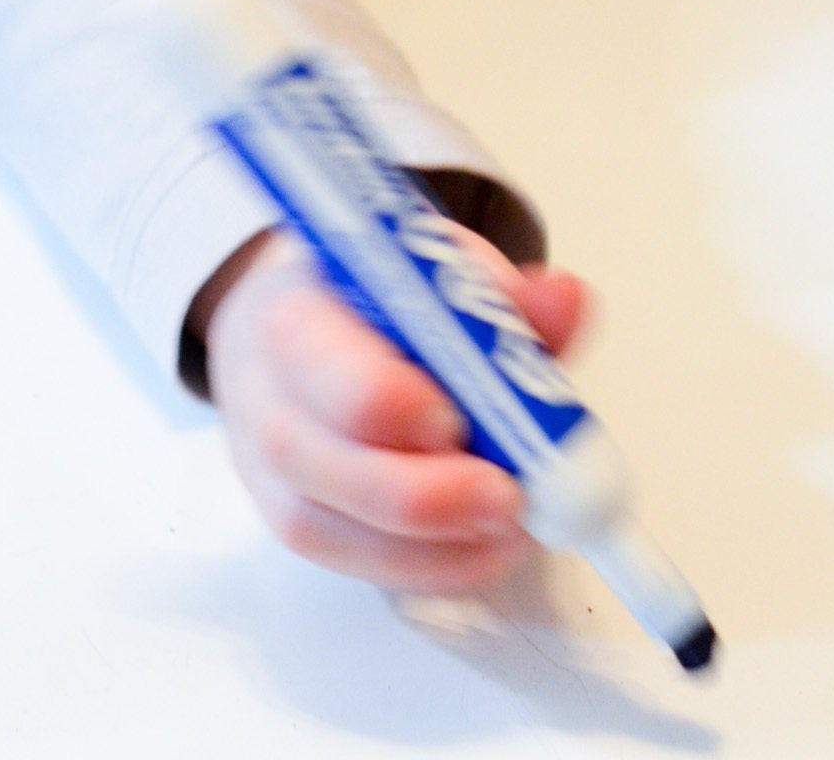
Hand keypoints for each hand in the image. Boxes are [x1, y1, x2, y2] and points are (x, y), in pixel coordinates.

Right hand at [198, 223, 589, 591]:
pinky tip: (485, 550)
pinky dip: (427, 566)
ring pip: (333, 529)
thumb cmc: (373, 294)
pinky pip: (351, 561)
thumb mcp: (434, 267)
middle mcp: (269, 397)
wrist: (301, 318)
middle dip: (429, 494)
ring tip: (515, 528)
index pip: (333, 369)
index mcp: (298, 313)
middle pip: (327, 465)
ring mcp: (271, 471)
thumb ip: (501, 292)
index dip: (400, 405)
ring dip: (435, 544)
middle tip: (511, 496)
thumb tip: (564, 303)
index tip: (463, 421)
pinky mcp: (295, 521)